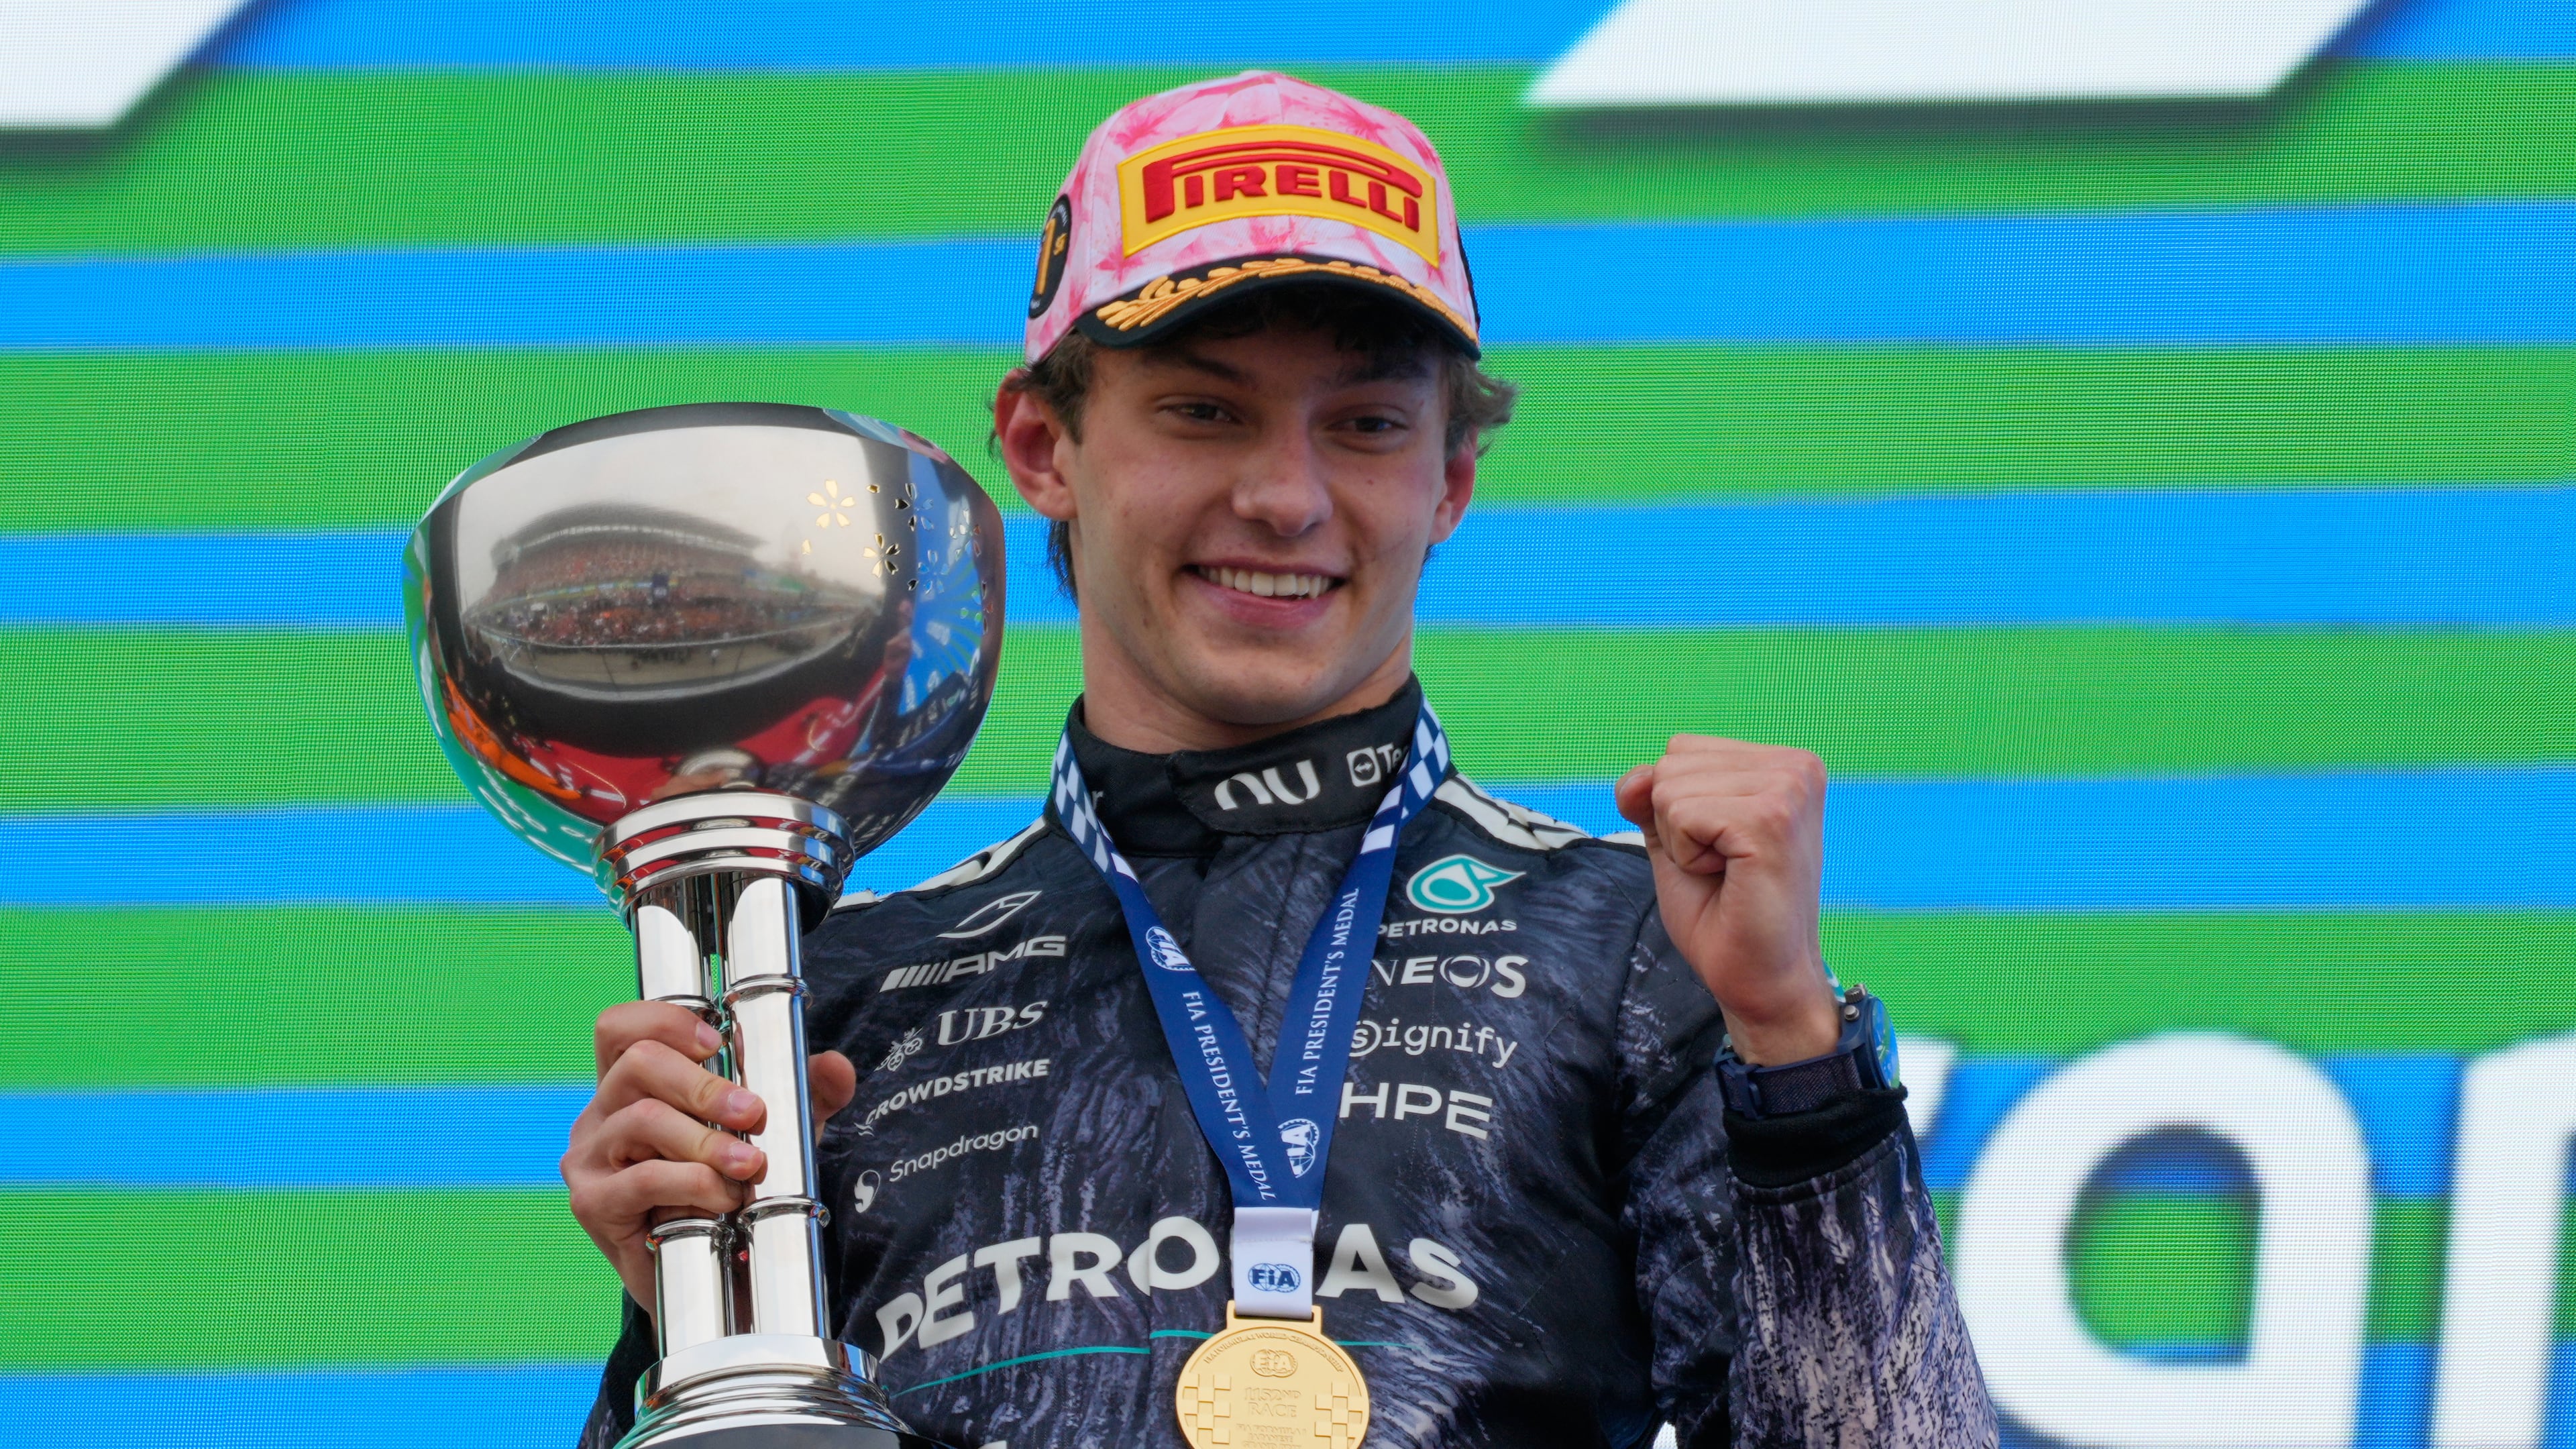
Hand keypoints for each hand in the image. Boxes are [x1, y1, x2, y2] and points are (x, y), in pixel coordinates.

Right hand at [562, 1001, 858, 1315]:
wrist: (716, 1279)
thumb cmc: (734, 1189)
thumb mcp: (777, 1133)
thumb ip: (808, 1095)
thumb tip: (836, 1067)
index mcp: (631, 1085)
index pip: (622, 1027)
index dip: (665, 1021)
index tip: (720, 1043)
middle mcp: (601, 1113)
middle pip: (637, 1063)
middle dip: (705, 1084)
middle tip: (754, 1114)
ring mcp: (590, 1158)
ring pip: (643, 1119)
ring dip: (707, 1140)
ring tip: (749, 1166)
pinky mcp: (594, 1203)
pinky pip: (642, 1178)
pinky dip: (693, 1184)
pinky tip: (723, 1200)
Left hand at [1615, 735, 1841, 1064]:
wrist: (1761, 979)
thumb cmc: (1724, 914)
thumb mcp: (1676, 840)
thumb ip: (1652, 797)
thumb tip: (1633, 778)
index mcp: (1783, 764)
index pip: (1680, 749)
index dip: (1678, 808)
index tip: (1723, 851)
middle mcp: (1795, 766)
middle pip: (1671, 763)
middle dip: (1676, 824)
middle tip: (1724, 868)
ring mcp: (1788, 789)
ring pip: (1670, 787)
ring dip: (1682, 842)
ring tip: (1728, 873)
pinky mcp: (1771, 819)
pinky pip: (1680, 814)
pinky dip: (1687, 855)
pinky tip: (1729, 878)